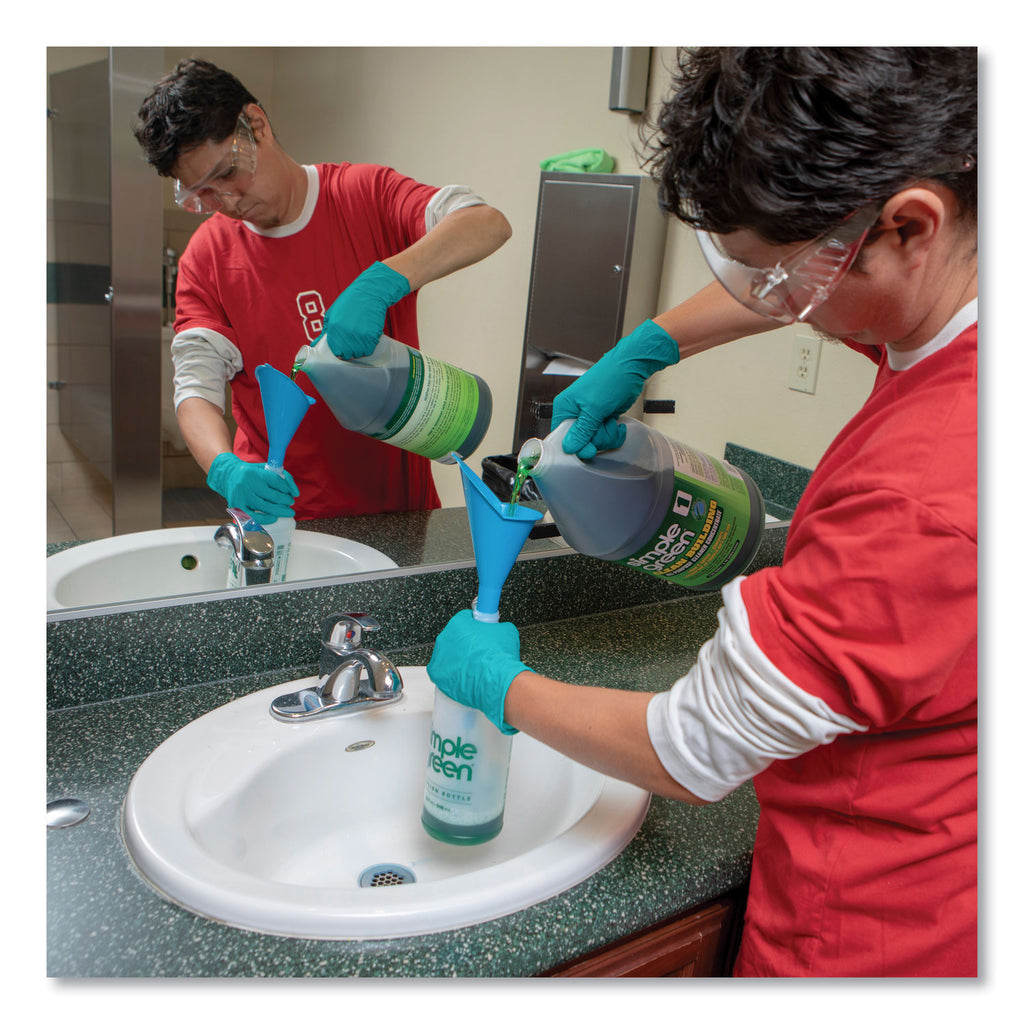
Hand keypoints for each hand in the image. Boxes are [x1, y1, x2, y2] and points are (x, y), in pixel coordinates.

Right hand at [206, 453, 298, 523]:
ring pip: (265, 507)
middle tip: (290, 502)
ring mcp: (241, 497)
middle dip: (285, 501)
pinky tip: (274, 518)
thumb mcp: (264, 468)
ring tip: (288, 511)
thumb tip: (295, 492)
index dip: (286, 488)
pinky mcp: (237, 507)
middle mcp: (246, 485)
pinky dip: (265, 519)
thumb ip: (282, 476)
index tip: (291, 492)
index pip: (275, 480)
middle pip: (272, 495)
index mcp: (253, 473)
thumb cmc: (250, 473)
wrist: (228, 476)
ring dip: (280, 511)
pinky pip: (253, 516)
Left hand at [320, 262, 410, 358]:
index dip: (339, 352)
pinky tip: (367, 339)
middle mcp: (346, 334)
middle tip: (352, 345)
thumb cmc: (349, 302)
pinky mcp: (372, 336)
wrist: (369, 292)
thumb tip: (314, 345)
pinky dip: (369, 347)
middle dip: (349, 352)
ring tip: (360, 340)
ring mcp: (360, 336)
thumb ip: (324, 331)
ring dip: (359, 350)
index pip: (336, 351)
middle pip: (347, 354)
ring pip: (359, 353)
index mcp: (334, 328)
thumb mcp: (332, 314)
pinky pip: (369, 350)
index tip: (342, 349)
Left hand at [427, 609, 530, 734]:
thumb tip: (499, 630)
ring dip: (459, 659)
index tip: (481, 633)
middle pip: (455, 637)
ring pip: (449, 655)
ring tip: (475, 666)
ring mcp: (439, 656)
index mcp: (458, 622)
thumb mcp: (507, 631)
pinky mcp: (437, 674)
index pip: (465, 619)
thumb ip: (499, 627)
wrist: (496, 679)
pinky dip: (453, 674)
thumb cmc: (499, 656)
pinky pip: (443, 672)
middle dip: (466, 644)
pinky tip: (465, 675)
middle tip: (480, 651)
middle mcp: (445, 637)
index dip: (475, 626)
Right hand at [551, 319, 678, 458]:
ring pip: (593, 440)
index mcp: (565, 407)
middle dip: (596, 438)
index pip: (560, 436)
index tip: (588, 448)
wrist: (633, 367)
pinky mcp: (601, 418)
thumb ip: (582, 431)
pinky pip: (604, 436)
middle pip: (579, 441)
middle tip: (603, 426)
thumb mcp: (595, 408)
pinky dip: (612, 433)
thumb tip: (568, 447)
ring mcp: (589, 417)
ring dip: (606, 435)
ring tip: (611, 421)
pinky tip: (616, 423)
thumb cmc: (612, 377)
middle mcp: (574, 412)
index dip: (574, 446)